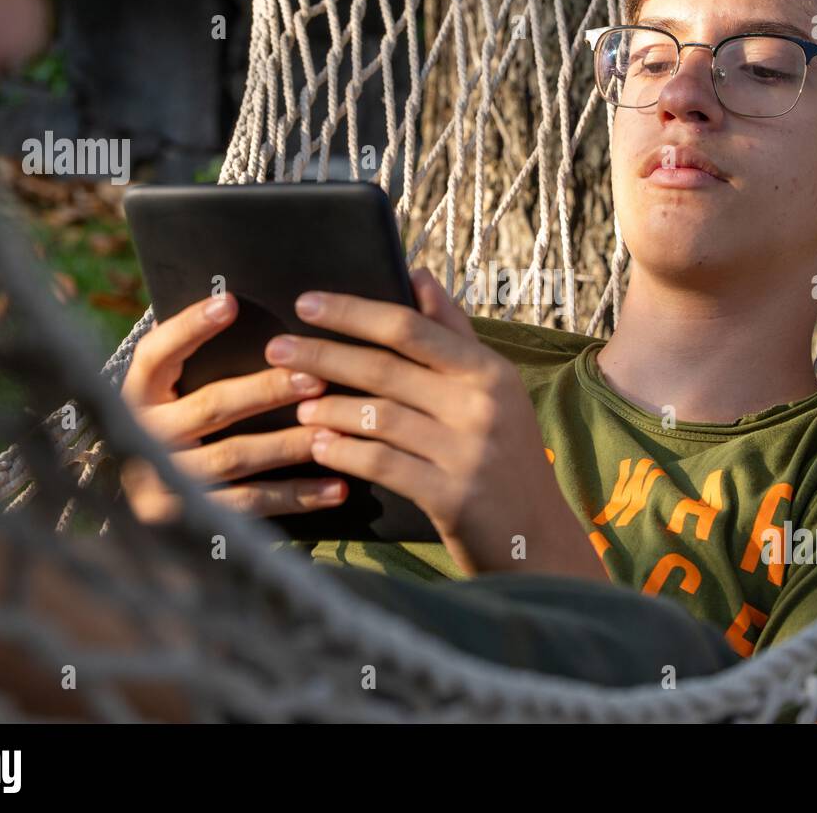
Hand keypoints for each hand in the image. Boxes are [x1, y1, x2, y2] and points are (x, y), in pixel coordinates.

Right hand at [118, 293, 348, 523]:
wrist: (139, 504)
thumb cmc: (171, 423)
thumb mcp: (166, 391)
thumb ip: (189, 355)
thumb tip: (232, 302)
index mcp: (137, 394)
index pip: (156, 353)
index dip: (190, 327)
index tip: (230, 303)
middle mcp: (145, 436)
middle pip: (211, 406)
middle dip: (267, 390)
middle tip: (315, 377)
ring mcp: (163, 481)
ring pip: (236, 456)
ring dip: (290, 443)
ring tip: (336, 429)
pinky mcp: (188, 520)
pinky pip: (250, 505)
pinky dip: (296, 496)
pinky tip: (337, 487)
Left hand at [265, 267, 606, 579]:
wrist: (539, 541)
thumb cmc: (507, 459)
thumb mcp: (495, 393)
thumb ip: (454, 334)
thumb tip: (418, 276)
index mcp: (489, 372)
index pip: (410, 328)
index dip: (354, 312)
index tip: (307, 303)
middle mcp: (482, 405)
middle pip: (385, 369)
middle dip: (323, 356)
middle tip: (277, 350)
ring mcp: (468, 452)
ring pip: (379, 417)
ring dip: (330, 409)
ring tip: (298, 405)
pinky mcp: (453, 497)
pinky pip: (383, 465)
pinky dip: (345, 453)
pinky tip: (320, 448)